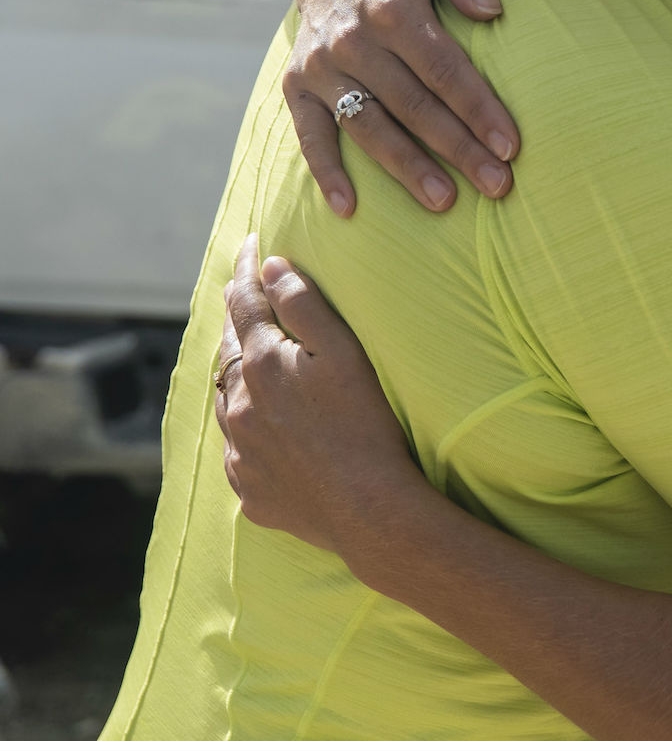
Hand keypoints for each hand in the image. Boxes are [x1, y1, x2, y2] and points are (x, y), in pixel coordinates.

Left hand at [216, 237, 419, 557]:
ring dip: (235, 370)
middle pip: (228, 347)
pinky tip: (262, 423)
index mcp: (260, 365)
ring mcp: (239, 451)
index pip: (244, 301)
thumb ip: (303, 303)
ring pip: (225, 397)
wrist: (367, 508)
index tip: (249, 242)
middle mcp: (237, 407)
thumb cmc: (365, 421)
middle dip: (236, 315)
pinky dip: (245, 424)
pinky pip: (237, 446)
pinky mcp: (248, 487)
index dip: (246, 267)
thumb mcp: (343, 350)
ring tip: (247, 353)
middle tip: (244, 291)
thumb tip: (270, 266)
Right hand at [282, 0, 518, 214]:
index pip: (445, 70)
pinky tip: (349, 209)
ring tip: (444, 201)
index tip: (510, 146)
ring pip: (370, 127)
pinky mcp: (297, 83)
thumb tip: (492, 12)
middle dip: (458, 149)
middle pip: (414, 106)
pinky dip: (326, 172)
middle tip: (497, 186)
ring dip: (406, 169)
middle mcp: (353, 41)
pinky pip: (310, 134)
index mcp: (393, 7)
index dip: (479, 110)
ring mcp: (321, 65)